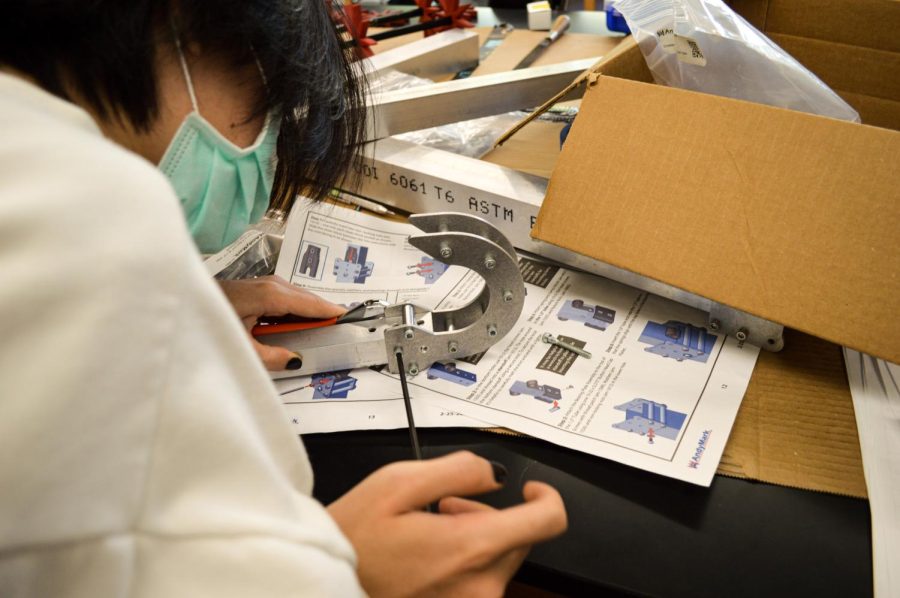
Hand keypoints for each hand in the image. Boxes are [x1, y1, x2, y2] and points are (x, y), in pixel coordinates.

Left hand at [218, 275, 344, 370]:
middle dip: (322, 310)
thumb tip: (295, 360)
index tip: (350, 317)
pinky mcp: (253, 288)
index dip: (329, 312)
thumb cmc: (207, 322)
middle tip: (342, 323)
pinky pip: (282, 297)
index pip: (309, 304)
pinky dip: (293, 308)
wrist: (177, 301)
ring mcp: (260, 284)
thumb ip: (271, 357)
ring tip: (323, 324)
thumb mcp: (241, 347)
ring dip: (307, 309)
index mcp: (270, 296)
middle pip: (304, 297)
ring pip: (294, 295)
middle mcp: (269, 285)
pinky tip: (295, 321)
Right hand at [328, 451, 566, 596]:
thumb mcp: (397, 481)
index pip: (548, 522)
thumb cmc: (353, 537)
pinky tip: (428, 558)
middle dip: (488, 515)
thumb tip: (494, 474)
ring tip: (429, 531)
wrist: (323, 585)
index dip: (546, 497)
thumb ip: (458, 469)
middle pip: (517, 540)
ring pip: (497, 561)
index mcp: (472, 548)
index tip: (532, 490)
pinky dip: (463, 565)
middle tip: (444, 507)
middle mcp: (480, 587)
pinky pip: (479, 585)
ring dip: (474, 540)